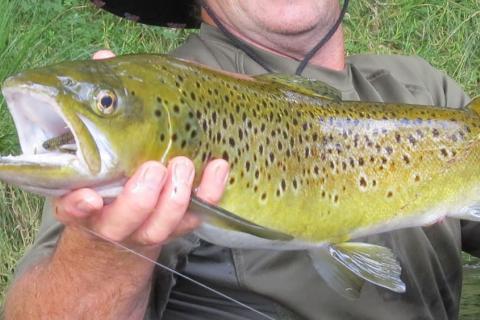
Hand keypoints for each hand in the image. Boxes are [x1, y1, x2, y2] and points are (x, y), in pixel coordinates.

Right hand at [54, 50, 228, 250]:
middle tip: (153, 169)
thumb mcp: (100, 138)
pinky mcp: (182, 222)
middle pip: (122, 221)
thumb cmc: (114, 166)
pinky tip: (217, 166)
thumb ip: (101, 100)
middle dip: (140, 198)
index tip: (89, 197)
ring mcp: (150, 226)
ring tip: (183, 164)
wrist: (132, 214)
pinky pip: (199, 213)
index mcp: (86, 201)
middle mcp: (115, 220)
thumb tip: (103, 56)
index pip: (75, 209)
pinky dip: (210, 191)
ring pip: (161, 226)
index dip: (80, 206)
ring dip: (174, 197)